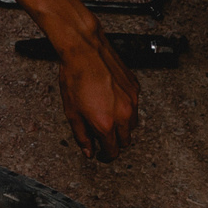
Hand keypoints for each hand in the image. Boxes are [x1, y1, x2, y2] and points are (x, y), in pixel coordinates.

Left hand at [54, 26, 139, 161]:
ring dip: (122, 126)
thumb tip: (88, 151)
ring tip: (106, 117)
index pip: (113, 151)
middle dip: (114, 142)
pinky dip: (125, 109)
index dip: (106, 156)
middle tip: (103, 137)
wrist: (85, 51)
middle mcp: (123, 115)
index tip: (102, 155)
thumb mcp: (72, 113)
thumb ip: (82, 135)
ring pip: (132, 124)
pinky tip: (112, 101)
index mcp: (106, 124)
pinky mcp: (135, 88)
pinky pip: (134, 106)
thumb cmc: (75, 78)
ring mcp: (132, 100)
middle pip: (126, 140)